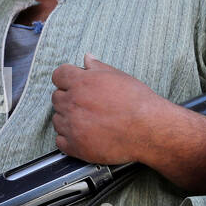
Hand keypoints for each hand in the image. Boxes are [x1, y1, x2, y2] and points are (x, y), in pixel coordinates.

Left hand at [50, 55, 167, 163]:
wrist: (148, 130)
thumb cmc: (137, 102)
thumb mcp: (118, 76)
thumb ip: (97, 67)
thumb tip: (87, 58)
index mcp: (81, 82)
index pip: (58, 75)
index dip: (66, 79)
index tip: (72, 84)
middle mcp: (73, 103)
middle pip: (56, 97)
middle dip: (68, 98)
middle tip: (86, 104)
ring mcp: (72, 126)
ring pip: (57, 119)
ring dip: (67, 119)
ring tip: (88, 121)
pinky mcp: (76, 146)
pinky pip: (60, 141)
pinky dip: (69, 139)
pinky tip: (84, 135)